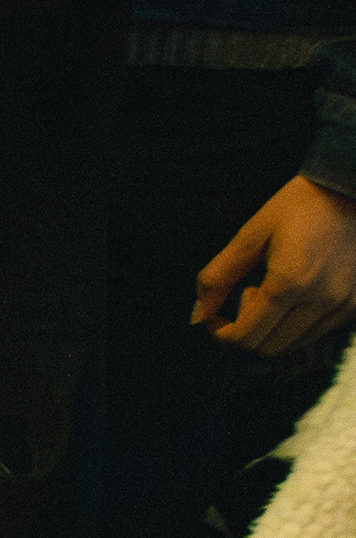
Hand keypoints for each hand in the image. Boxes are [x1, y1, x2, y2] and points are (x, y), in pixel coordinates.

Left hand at [195, 175, 355, 357]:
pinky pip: (315, 334)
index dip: (220, 334)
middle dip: (245, 330)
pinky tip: (294, 294)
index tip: (214, 315)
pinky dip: (294, 326)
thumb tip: (198, 315)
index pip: (246, 337)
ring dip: (271, 328)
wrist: (351, 189)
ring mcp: (344, 305)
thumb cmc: (301, 206)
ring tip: (273, 291)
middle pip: (267, 348)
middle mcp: (322, 300)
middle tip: (247, 294)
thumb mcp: (250, 234)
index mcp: (291, 282)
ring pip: (292, 346)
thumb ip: (218, 277)